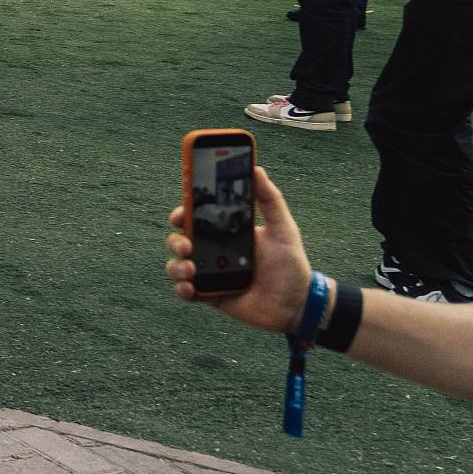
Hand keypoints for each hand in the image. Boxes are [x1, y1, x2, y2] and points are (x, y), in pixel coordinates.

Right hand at [166, 166, 312, 334]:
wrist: (296, 304)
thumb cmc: (290, 265)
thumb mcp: (282, 228)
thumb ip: (270, 199)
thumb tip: (257, 169)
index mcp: (226, 232)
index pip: (197, 218)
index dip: (183, 213)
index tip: (181, 213)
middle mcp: (213, 251)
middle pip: (180, 240)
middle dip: (175, 241)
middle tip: (187, 245)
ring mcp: (209, 274)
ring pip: (176, 265)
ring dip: (176, 265)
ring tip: (191, 268)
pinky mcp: (209, 296)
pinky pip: (185, 291)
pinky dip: (181, 289)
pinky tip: (191, 288)